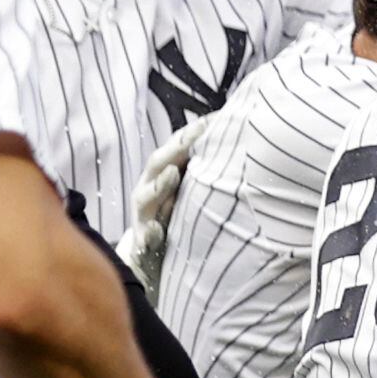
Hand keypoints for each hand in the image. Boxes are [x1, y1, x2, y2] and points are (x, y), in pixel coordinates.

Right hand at [122, 112, 208, 290]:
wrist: (148, 258)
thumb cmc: (175, 218)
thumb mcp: (188, 194)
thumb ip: (202, 175)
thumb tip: (235, 149)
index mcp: (163, 176)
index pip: (176, 149)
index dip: (192, 134)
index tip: (214, 119)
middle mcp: (149, 191)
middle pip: (158, 165)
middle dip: (176, 149)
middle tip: (196, 133)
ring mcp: (143, 216)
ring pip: (146, 197)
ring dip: (160, 185)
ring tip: (172, 173)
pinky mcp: (141, 243)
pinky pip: (143, 238)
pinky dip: (147, 234)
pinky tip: (155, 230)